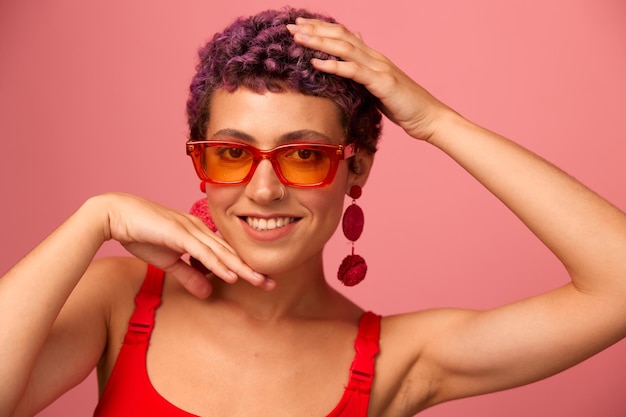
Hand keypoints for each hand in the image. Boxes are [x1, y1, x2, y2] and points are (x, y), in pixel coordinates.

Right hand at [98, 193, 271, 297]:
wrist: (115, 215)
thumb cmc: (140, 233)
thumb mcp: (168, 262)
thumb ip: (189, 275)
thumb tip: (208, 292)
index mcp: (197, 234)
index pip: (225, 254)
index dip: (244, 268)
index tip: (261, 280)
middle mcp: (198, 230)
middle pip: (230, 253)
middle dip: (251, 269)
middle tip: (272, 283)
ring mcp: (190, 230)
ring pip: (221, 253)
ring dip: (241, 269)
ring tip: (260, 282)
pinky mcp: (179, 234)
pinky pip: (203, 252)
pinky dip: (219, 264)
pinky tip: (232, 275)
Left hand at [287, 18, 452, 141]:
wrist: (429, 117)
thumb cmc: (404, 106)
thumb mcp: (380, 88)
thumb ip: (365, 74)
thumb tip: (351, 64)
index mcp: (373, 58)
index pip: (344, 36)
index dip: (321, 28)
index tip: (300, 26)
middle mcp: (375, 57)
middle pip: (340, 36)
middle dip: (314, 29)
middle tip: (290, 25)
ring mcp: (379, 68)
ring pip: (344, 48)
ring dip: (318, 41)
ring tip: (297, 38)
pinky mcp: (382, 83)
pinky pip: (354, 71)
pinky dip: (333, 65)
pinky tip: (316, 62)